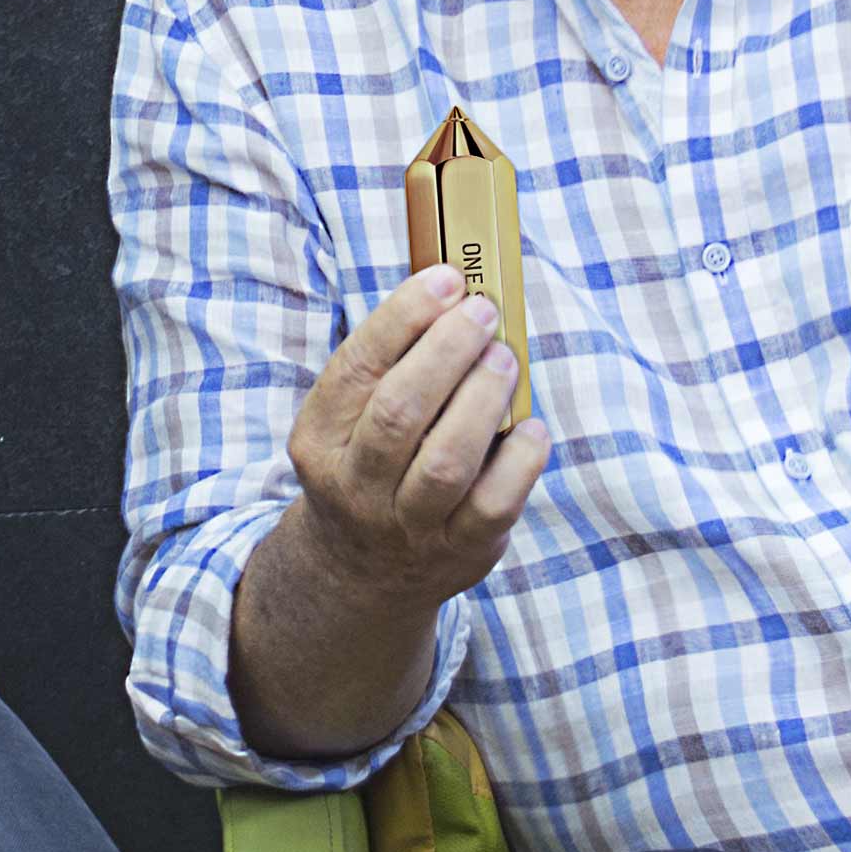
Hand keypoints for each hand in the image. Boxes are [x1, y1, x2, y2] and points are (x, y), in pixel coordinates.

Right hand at [282, 270, 545, 605]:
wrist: (360, 572)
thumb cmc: (368, 465)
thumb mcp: (348, 422)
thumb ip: (389, 368)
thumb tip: (456, 296)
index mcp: (319, 440)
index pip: (355, 367)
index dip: (403, 317)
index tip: (446, 279)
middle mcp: (355, 485)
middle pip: (400, 412)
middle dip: (448, 351)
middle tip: (483, 312)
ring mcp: (406, 525)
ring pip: (447, 461)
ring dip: (482, 399)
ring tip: (504, 359)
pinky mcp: (459, 551)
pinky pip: (494, 505)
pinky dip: (521, 460)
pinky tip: (531, 428)